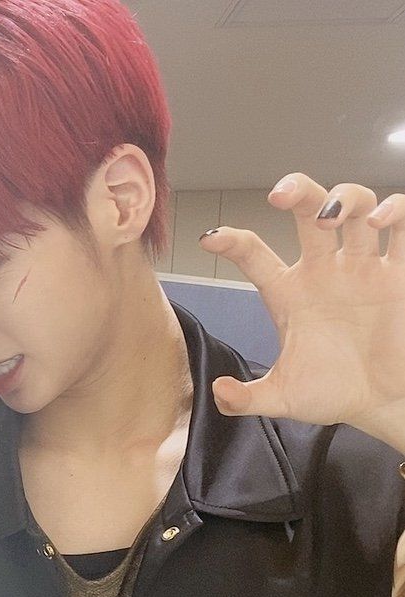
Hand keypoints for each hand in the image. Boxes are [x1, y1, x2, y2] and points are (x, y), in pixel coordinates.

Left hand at [198, 173, 404, 448]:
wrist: (383, 404)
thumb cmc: (334, 393)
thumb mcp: (284, 398)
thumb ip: (248, 399)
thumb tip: (219, 392)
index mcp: (290, 293)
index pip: (256, 257)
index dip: (233, 243)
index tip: (211, 240)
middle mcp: (324, 270)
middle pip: (308, 210)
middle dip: (297, 191)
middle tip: (281, 195)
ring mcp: (361, 267)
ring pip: (355, 206)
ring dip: (345, 198)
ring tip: (332, 216)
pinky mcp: (398, 273)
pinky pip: (402, 227)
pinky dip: (395, 211)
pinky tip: (380, 222)